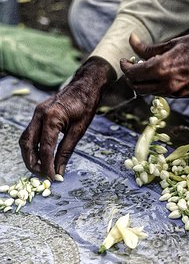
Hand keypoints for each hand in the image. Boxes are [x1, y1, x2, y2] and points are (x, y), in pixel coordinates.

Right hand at [19, 57, 115, 178]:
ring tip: (41, 168)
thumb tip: (59, 170)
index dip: (47, 166)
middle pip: (27, 144)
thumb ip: (66, 150)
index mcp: (51, 117)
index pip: (45, 148)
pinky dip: (33, 146)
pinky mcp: (38, 114)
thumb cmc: (86, 104)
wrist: (85, 85)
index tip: (51, 178)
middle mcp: (40, 114)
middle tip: (42, 176)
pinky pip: (30, 133)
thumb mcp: (79, 129)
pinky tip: (41, 155)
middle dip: (32, 162)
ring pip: (25, 139)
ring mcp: (37, 113)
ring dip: (30, 155)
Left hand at [120, 29, 188, 97]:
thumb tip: (132, 41)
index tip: (125, 60)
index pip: (134, 74)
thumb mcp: (172, 43)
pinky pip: (164, 92)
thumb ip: (149, 48)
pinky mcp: (185, 95)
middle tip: (132, 65)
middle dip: (131, 77)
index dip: (125, 67)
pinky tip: (162, 73)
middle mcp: (168, 85)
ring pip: (151, 92)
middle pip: (138, 87)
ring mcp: (177, 92)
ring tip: (147, 67)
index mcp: (163, 69)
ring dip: (144, 82)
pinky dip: (157, 84)